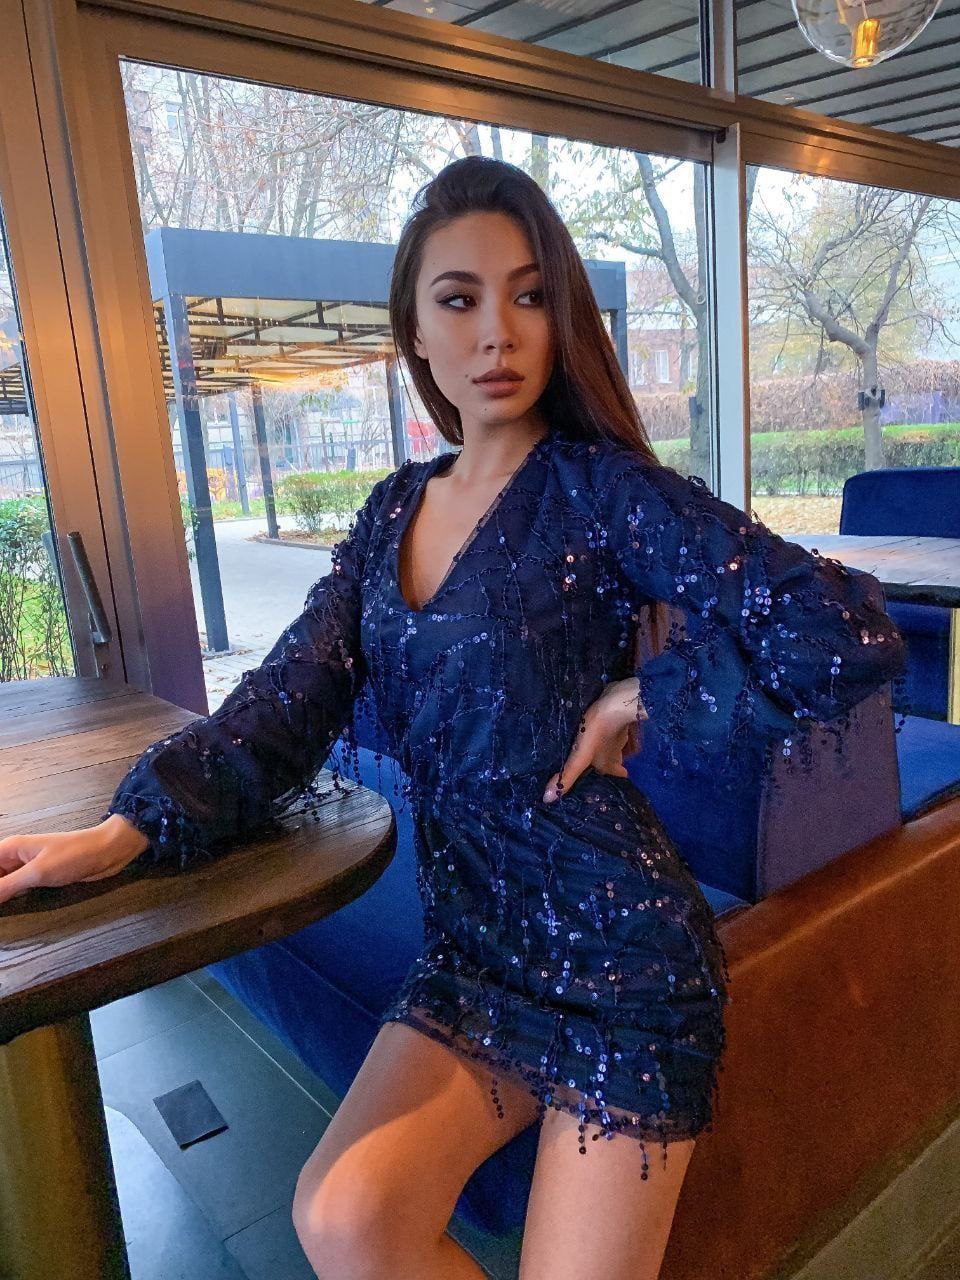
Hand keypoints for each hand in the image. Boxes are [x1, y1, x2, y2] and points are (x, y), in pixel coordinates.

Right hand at [0, 815, 149, 905]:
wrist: (107, 852)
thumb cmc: (74, 855)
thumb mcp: (37, 873)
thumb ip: (5, 886)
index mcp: (10, 848)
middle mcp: (15, 856)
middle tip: (2, 908)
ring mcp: (28, 866)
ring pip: (3, 883)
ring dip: (2, 896)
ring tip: (4, 912)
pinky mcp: (41, 876)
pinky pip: (18, 888)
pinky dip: (11, 898)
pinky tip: (9, 908)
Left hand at [542, 676, 647, 802]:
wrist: (614, 703)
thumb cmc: (597, 733)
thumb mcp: (580, 757)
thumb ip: (567, 776)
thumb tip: (548, 799)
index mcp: (608, 764)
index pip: (614, 777)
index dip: (610, 781)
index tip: (601, 785)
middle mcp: (616, 753)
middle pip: (612, 763)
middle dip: (605, 766)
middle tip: (592, 768)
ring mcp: (618, 735)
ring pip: (612, 747)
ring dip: (603, 750)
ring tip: (590, 750)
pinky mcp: (614, 721)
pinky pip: (610, 731)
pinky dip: (604, 734)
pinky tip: (593, 730)